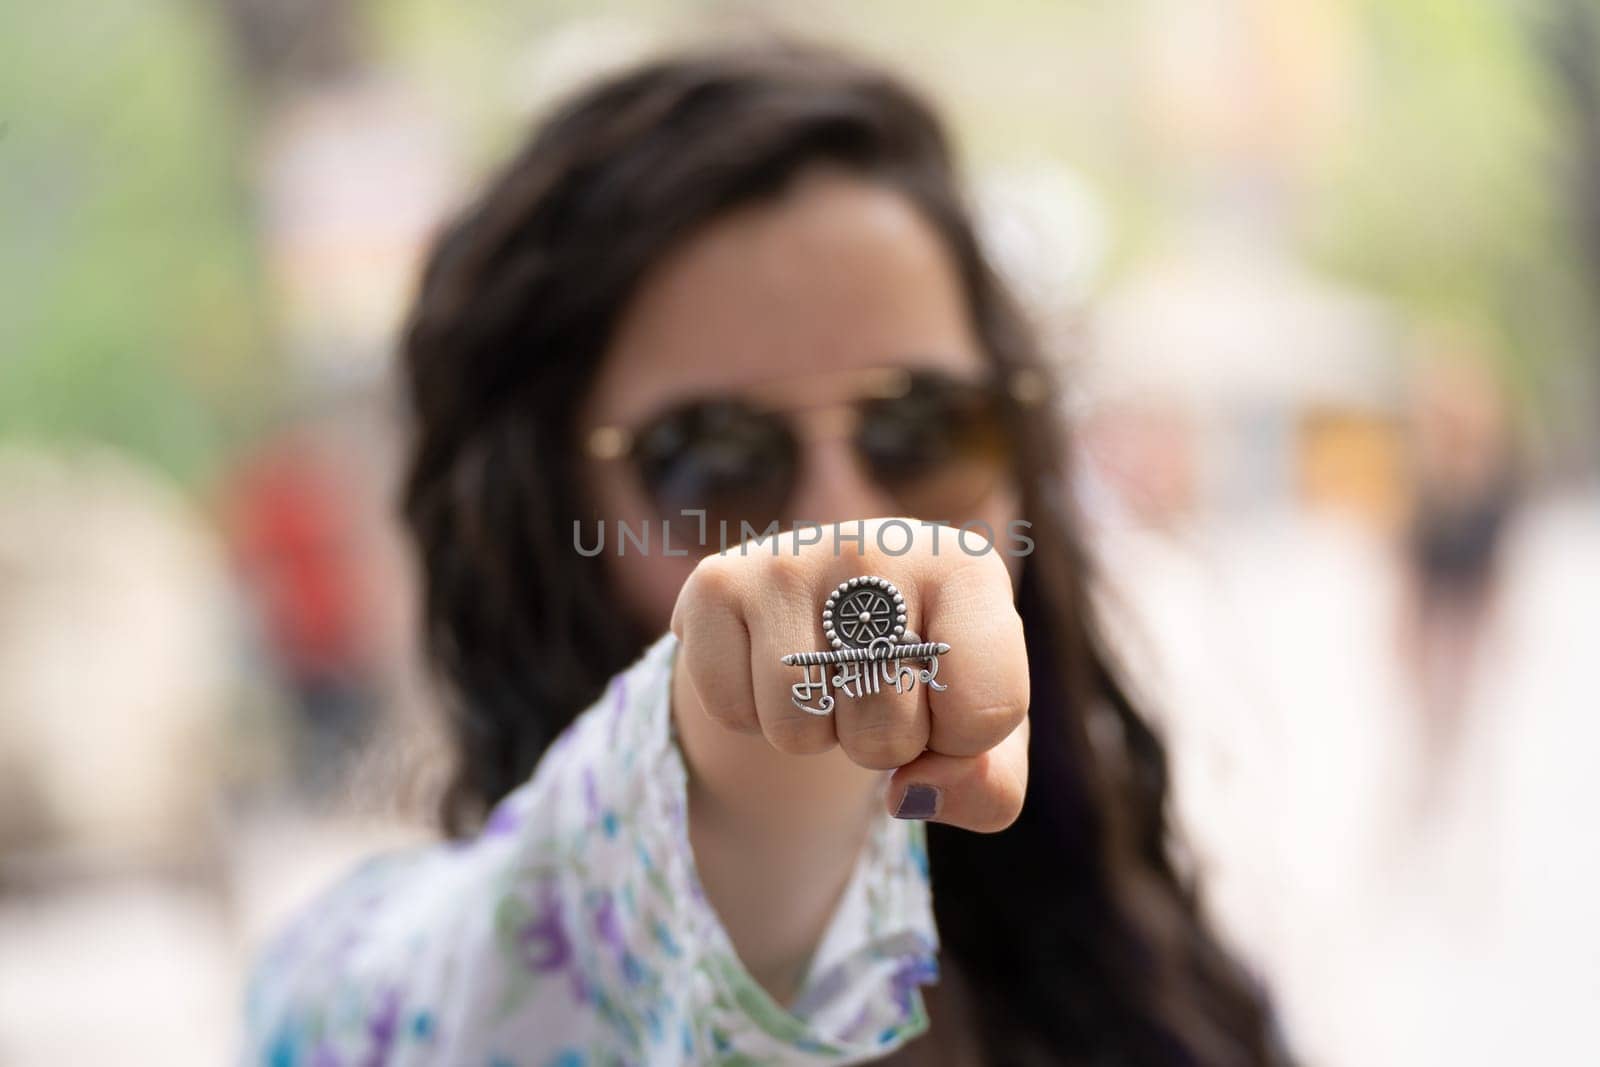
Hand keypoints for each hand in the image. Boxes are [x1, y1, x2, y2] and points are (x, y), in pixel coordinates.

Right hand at [670, 518, 1029, 831]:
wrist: (824, 608)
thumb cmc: (920, 673)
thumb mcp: (980, 734)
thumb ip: (989, 788)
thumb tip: (908, 795)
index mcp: (967, 568)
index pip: (985, 711)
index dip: (962, 743)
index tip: (948, 705)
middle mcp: (879, 546)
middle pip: (886, 732)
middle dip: (883, 744)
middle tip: (875, 691)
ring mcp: (791, 558)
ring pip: (798, 730)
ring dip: (814, 735)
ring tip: (826, 677)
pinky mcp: (717, 581)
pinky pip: (732, 714)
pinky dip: (750, 718)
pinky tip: (771, 666)